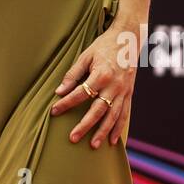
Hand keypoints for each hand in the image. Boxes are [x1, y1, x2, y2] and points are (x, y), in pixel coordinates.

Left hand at [49, 24, 138, 147]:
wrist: (128, 38)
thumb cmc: (104, 45)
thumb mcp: (86, 55)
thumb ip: (73, 74)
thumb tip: (59, 91)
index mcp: (102, 74)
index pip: (81, 93)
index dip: (66, 103)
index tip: (54, 111)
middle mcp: (114, 85)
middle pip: (97, 110)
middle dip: (84, 126)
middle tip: (72, 138)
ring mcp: (123, 91)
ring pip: (113, 116)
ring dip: (102, 132)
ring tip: (93, 145)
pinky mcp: (129, 93)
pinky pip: (124, 114)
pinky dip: (118, 127)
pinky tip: (112, 140)